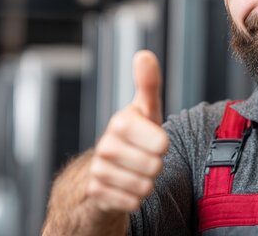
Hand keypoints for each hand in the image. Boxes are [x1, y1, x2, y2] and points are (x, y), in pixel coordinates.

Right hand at [86, 50, 168, 212]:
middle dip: (155, 165)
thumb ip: (148, 84)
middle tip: (143, 156)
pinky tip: (124, 186)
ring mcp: (98, 170)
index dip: (162, 145)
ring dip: (146, 182)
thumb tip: (144, 55)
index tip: (152, 139)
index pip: (161, 143)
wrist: (105, 169)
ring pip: (145, 186)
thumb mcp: (145, 110)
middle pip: (155, 167)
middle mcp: (105, 146)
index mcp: (121, 122)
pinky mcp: (95, 193)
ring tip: (134, 170)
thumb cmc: (134, 136)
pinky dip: (134, 198)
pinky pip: (133, 202)